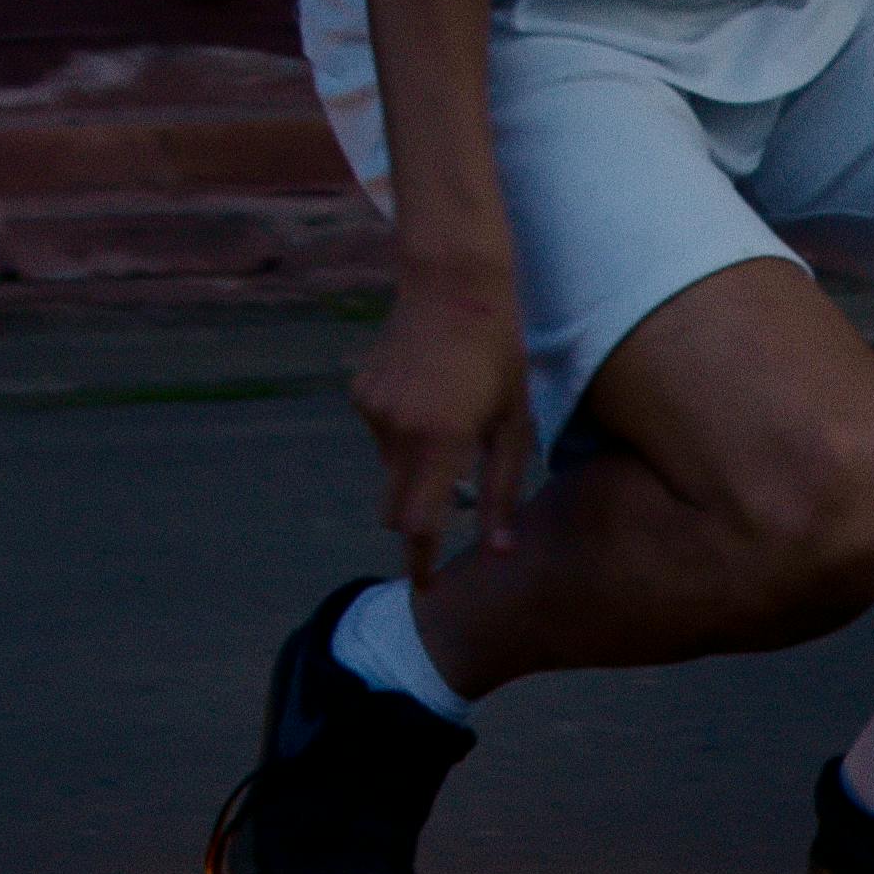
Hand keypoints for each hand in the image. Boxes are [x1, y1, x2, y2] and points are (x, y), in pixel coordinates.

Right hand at [350, 264, 532, 584]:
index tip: (426, 590)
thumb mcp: (514, 422)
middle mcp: (396, 431)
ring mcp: (371, 411)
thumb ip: (502, 490)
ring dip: (418, 465)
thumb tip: (498, 550)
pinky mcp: (359, 393)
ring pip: (391, 469)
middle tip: (449, 510)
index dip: (420, 562)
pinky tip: (431, 393)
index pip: (418, 525)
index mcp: (440, 441)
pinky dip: (405, 432)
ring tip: (454, 418)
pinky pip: (381, 434)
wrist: (452, 283)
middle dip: (418, 519)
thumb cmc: (499, 352)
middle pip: (395, 508)